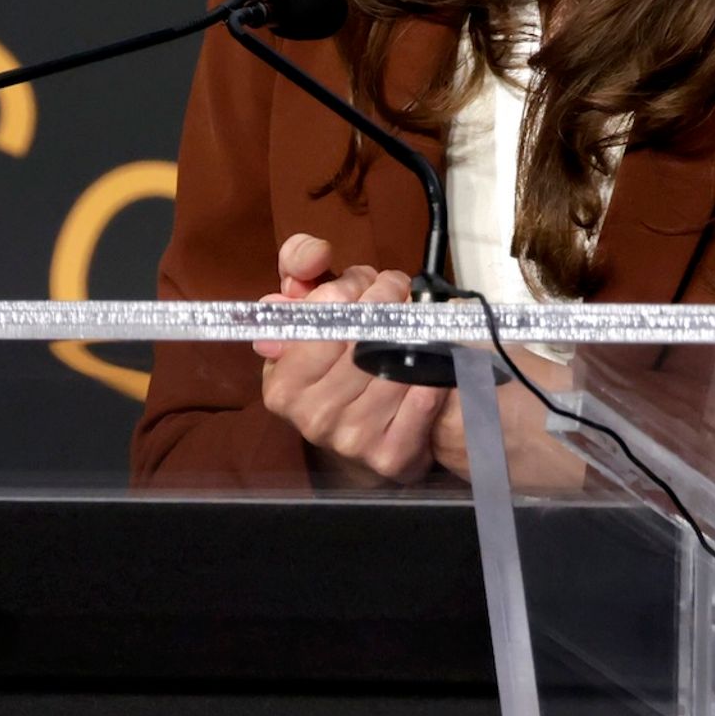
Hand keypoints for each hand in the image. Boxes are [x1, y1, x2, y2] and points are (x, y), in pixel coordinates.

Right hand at [253, 233, 451, 484]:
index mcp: (281, 383)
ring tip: (418, 317)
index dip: (348, 291)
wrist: (385, 427)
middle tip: (399, 290)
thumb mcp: (313, 307)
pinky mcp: (391, 457)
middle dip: (386, 302)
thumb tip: (313, 258)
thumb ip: (301, 269)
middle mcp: (310, 416)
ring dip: (415, 332)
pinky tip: (433, 361)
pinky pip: (420, 400)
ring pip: (392, 366)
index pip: (320, 321)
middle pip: (359, 340)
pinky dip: (432, 374)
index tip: (366, 281)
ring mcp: (350, 441)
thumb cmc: (345, 356)